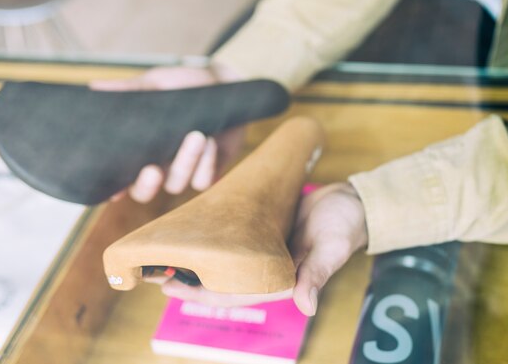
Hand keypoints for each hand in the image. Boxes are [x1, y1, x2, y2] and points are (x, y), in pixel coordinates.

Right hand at [90, 65, 244, 202]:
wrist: (223, 84)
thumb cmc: (184, 85)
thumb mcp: (157, 83)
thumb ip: (130, 90)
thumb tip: (94, 88)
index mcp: (140, 148)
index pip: (119, 176)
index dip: (113, 188)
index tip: (112, 190)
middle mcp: (158, 164)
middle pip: (143, 192)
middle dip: (147, 185)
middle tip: (153, 169)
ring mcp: (183, 170)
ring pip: (176, 184)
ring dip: (185, 162)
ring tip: (197, 135)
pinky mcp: (208, 170)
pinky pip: (202, 181)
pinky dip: (206, 164)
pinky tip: (210, 142)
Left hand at [146, 182, 367, 315]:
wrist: (351, 202)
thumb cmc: (343, 226)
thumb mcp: (331, 248)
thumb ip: (316, 274)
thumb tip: (306, 305)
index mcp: (280, 280)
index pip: (234, 294)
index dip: (202, 294)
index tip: (171, 286)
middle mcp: (267, 269)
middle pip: (222, 282)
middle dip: (190, 280)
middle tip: (155, 271)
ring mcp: (264, 252)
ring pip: (224, 264)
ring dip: (197, 262)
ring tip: (165, 256)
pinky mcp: (263, 233)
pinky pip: (233, 243)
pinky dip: (212, 243)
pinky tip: (194, 236)